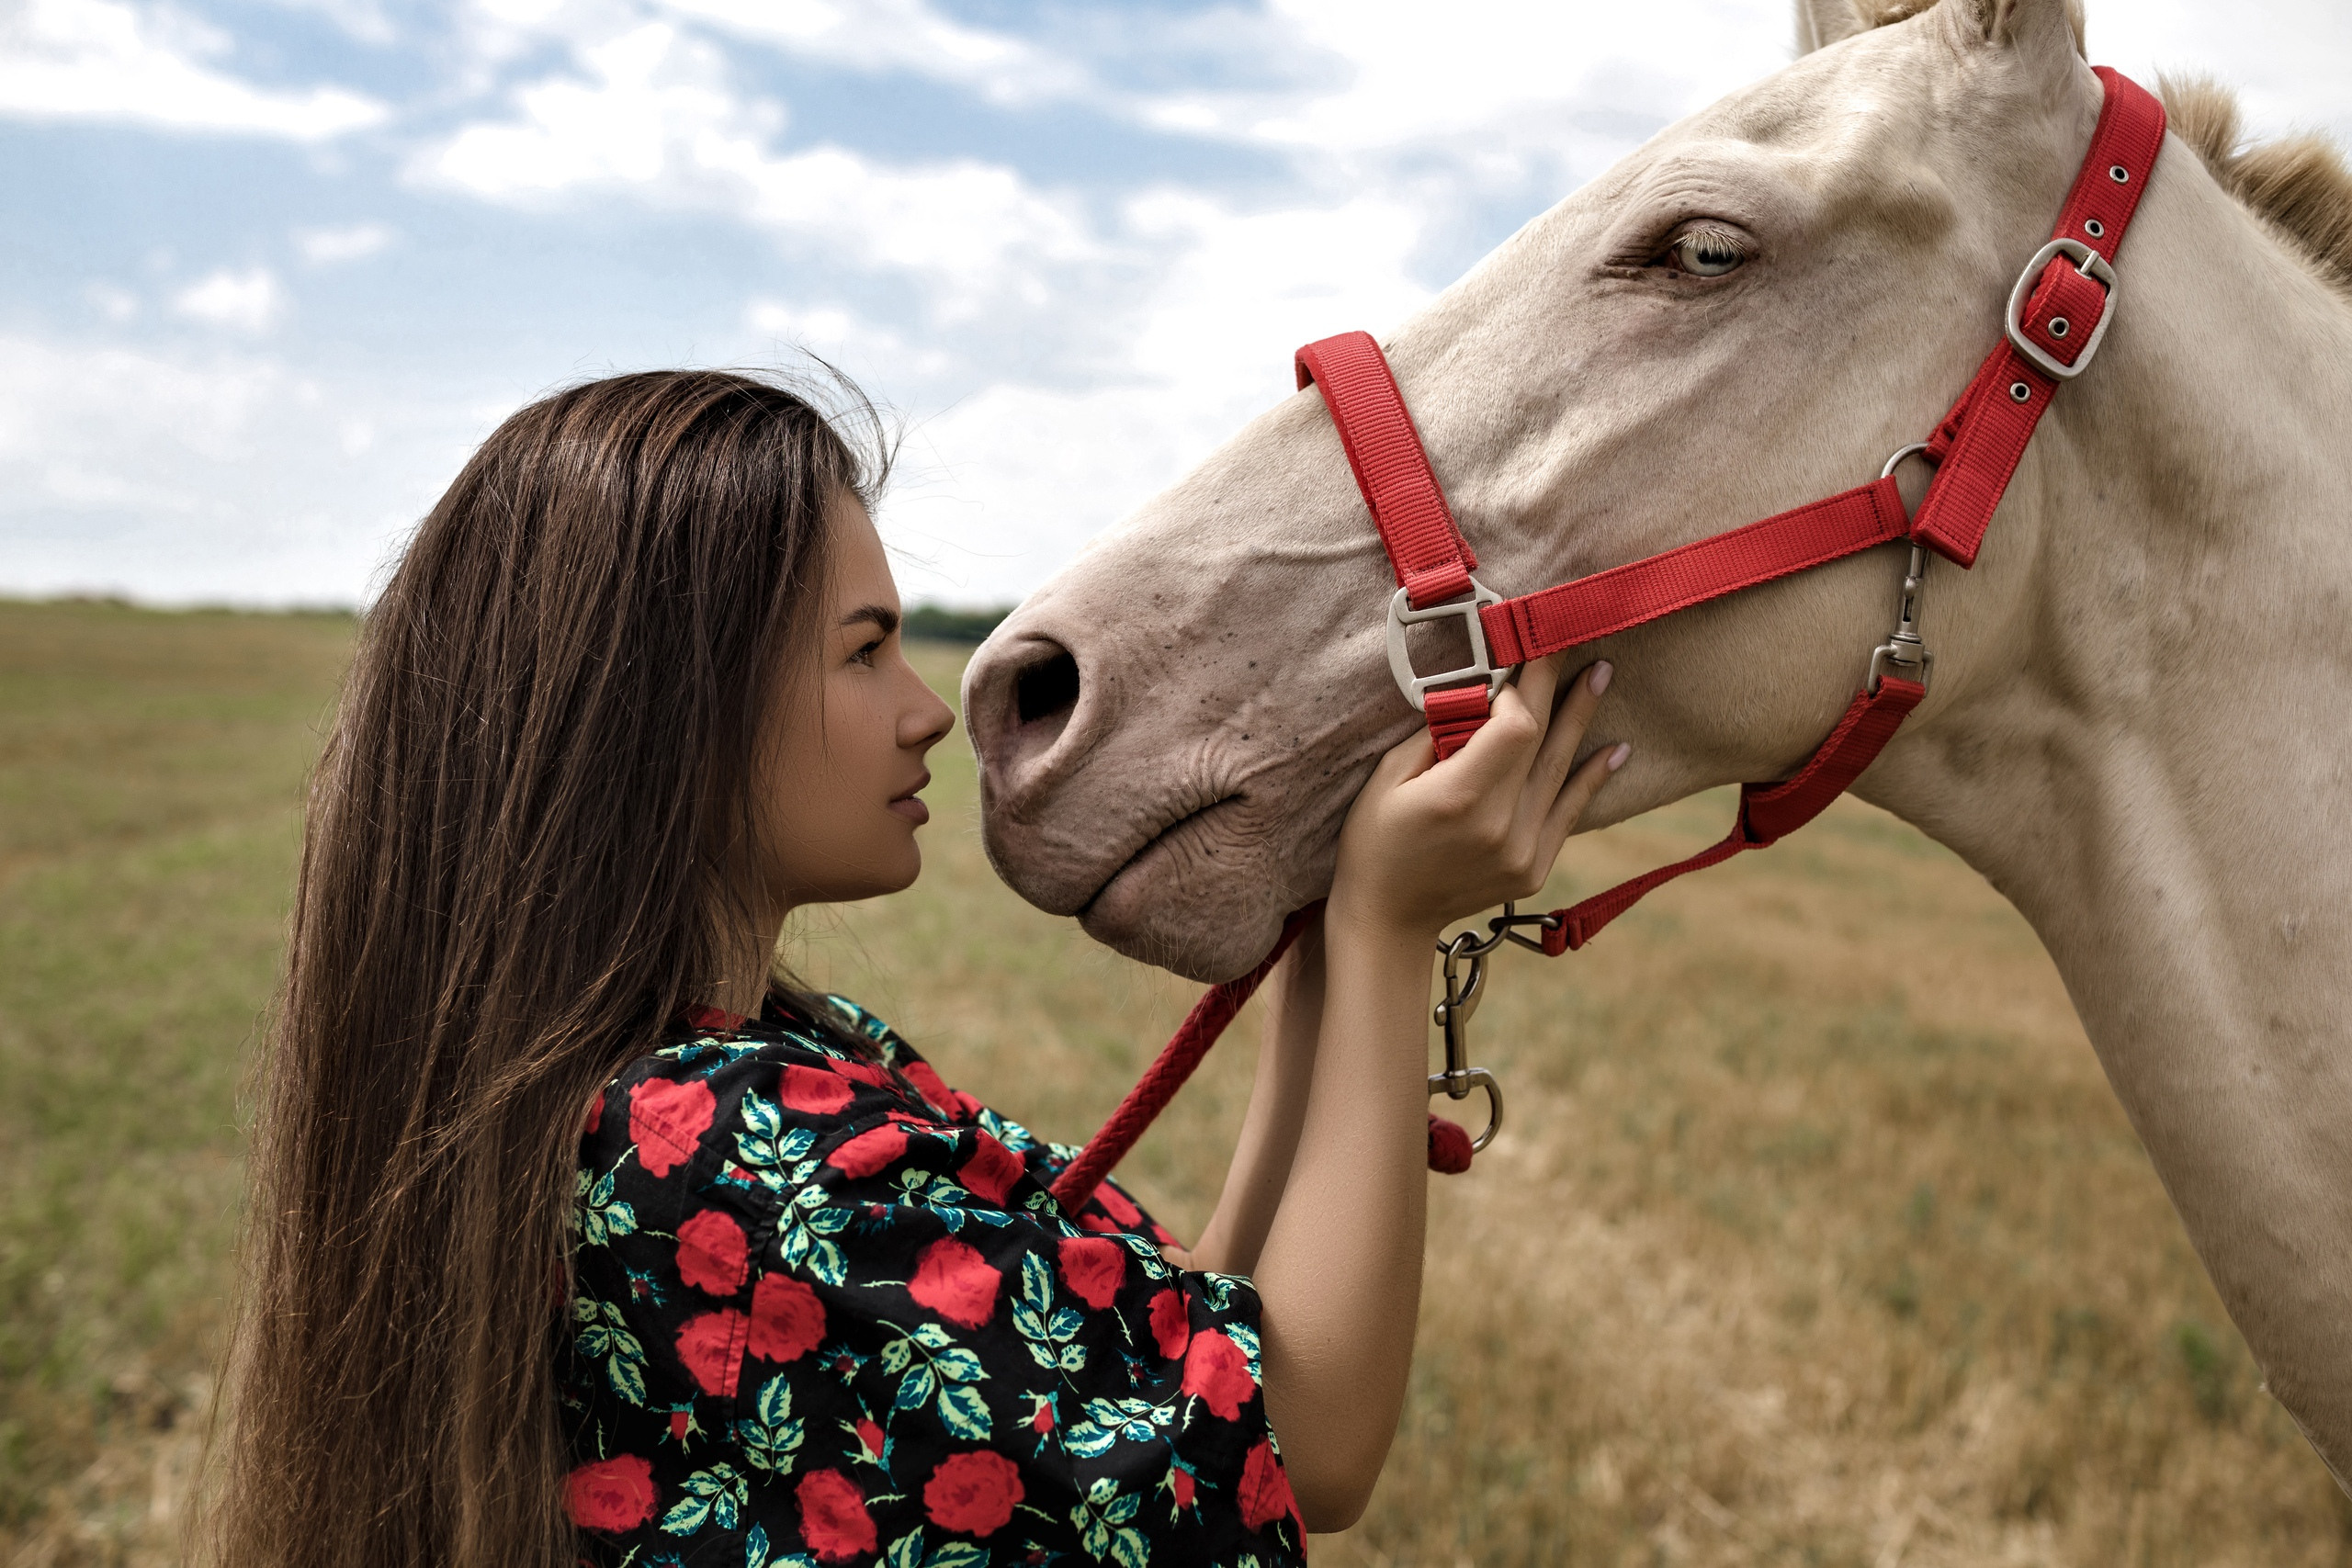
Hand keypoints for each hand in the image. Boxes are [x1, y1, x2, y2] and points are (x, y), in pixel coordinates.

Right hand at [1329, 655, 1625, 940]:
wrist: (1388, 920)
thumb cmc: (1374, 842)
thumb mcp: (1386, 779)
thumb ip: (1436, 734)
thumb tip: (1479, 692)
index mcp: (1460, 799)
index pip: (1515, 726)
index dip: (1518, 691)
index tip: (1507, 668)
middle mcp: (1501, 826)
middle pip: (1541, 739)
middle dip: (1553, 685)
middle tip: (1569, 640)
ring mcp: (1523, 851)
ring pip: (1562, 771)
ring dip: (1582, 719)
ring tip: (1603, 674)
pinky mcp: (1534, 868)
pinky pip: (1569, 812)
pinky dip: (1592, 778)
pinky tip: (1615, 749)